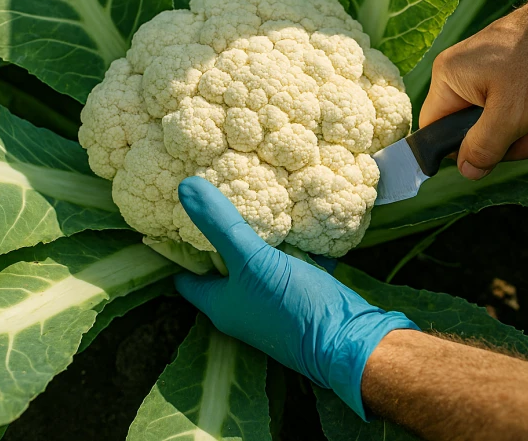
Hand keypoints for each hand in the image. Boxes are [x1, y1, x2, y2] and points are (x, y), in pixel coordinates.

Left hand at [174, 176, 417, 418]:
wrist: (349, 339)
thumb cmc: (291, 306)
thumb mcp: (252, 261)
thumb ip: (220, 225)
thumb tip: (185, 188)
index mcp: (221, 304)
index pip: (186, 275)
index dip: (179, 245)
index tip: (179, 211)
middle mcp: (243, 305)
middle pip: (224, 265)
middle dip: (222, 233)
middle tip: (220, 193)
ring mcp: (274, 300)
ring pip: (259, 261)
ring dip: (259, 235)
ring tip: (256, 196)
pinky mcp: (302, 293)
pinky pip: (290, 261)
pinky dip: (292, 242)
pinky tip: (296, 215)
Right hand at [419, 0, 527, 180]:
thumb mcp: (510, 115)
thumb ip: (483, 148)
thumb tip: (466, 170)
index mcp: (451, 79)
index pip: (435, 130)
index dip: (459, 151)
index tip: (489, 155)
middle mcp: (469, 78)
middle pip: (476, 135)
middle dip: (513, 143)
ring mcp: (497, 78)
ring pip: (507, 129)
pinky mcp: (525, 80)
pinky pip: (527, 115)